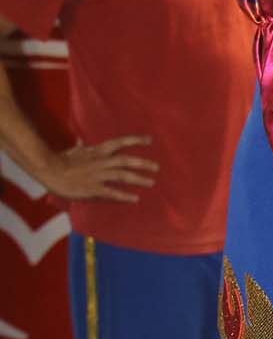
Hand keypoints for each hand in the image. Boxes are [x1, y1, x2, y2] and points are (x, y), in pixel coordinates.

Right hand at [44, 137, 159, 202]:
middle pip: (126, 160)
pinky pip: (112, 192)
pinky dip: (124, 195)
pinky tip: (135, 198)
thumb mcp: (75, 150)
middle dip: (143, 163)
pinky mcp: (93, 188)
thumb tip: (82, 141)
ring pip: (122, 176)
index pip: (119, 142)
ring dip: (138, 179)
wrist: (50, 170)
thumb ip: (83, 148)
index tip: (149, 140)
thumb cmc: (61, 160)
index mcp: (97, 151)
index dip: (135, 140)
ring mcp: (98, 175)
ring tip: (151, 182)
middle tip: (156, 167)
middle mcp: (101, 161)